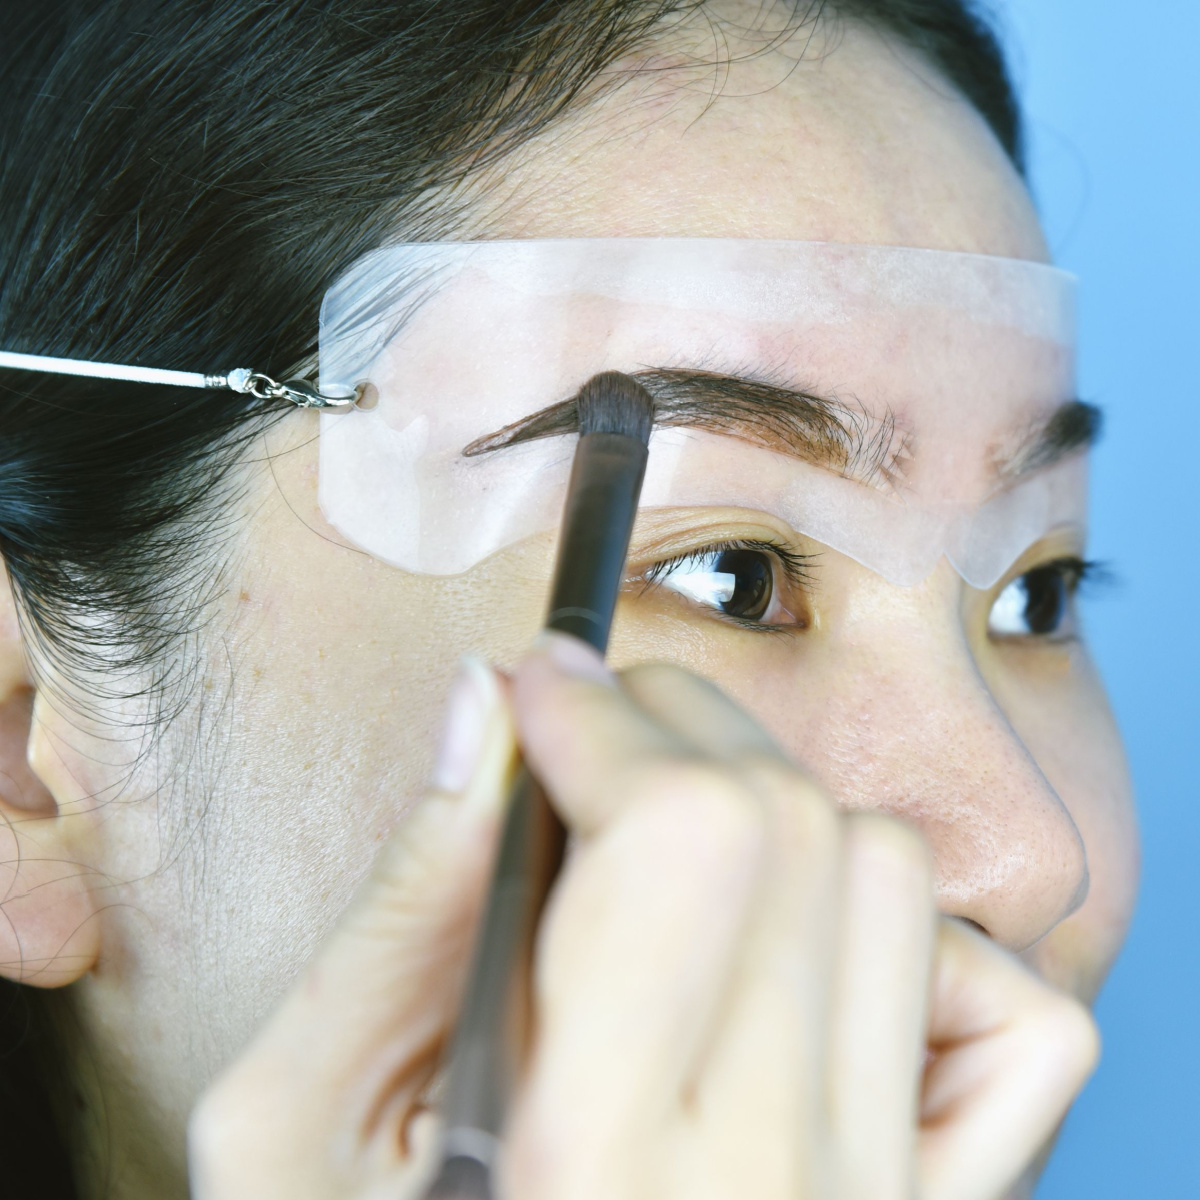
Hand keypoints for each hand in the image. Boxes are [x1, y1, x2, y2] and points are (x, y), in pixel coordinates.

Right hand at [189, 635, 1096, 1199]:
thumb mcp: (302, 1129)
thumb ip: (399, 910)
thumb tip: (480, 716)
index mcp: (599, 1172)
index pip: (685, 839)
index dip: (599, 715)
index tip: (530, 687)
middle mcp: (778, 1184)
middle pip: (792, 827)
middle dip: (667, 726)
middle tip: (575, 745)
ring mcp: (871, 1197)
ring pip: (888, 880)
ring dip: (767, 803)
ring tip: (659, 833)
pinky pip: (1004, 1016)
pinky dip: (906, 936)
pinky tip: (786, 952)